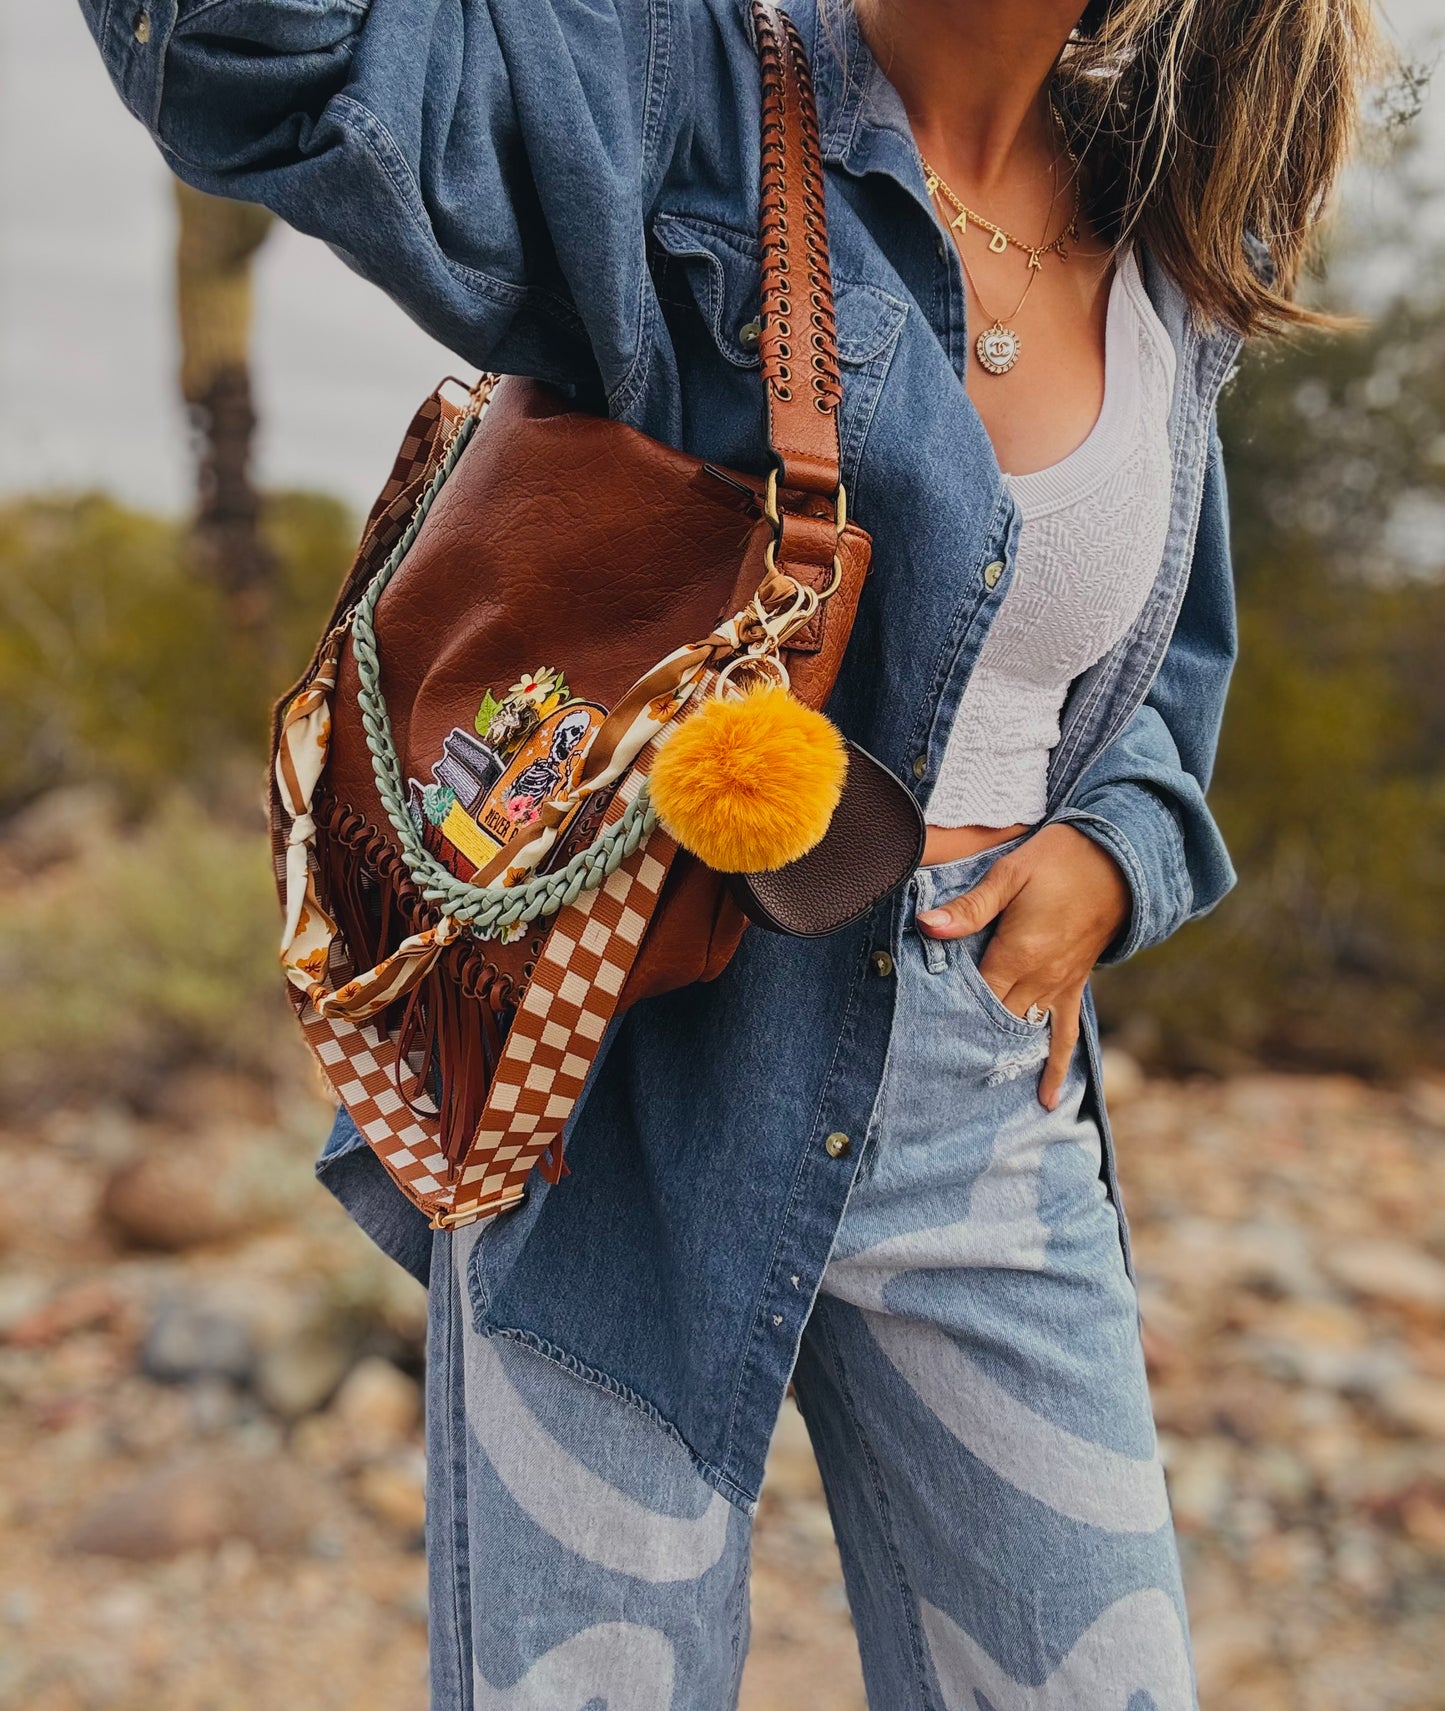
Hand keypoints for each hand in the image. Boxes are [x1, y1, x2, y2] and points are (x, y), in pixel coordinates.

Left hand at [916, 824, 1130, 1110]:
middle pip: (995, 1020)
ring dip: (1003, 1060)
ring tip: (977, 1096)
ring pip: (1025, 1034)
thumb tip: (929, 926)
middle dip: (968, 1043)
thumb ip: (970, 907)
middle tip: (935, 1076)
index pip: (974, 995)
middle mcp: (1040, 979)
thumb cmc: (1059, 860)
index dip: (946, 1014)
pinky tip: (1048, 1098)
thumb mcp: (1010, 874)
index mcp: (1018, 953)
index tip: (918, 1036)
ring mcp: (1059, 987)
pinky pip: (1066, 1035)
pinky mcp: (1074, 987)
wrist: (1118, 860)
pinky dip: (1057, 1066)